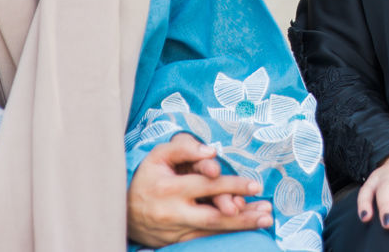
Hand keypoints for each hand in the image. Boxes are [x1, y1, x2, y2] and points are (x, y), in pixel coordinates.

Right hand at [127, 133, 272, 246]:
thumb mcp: (159, 155)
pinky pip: (204, 242)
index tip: (256, 185)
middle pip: (213, 217)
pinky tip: (245, 231)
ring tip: (264, 221)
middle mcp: (173, 213)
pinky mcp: (176, 243)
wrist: (122, 210)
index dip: (233, 185)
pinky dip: (226, 237)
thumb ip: (184, 147)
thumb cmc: (147, 176)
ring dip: (240, 228)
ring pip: (212, 233)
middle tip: (267, 211)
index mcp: (170, 188)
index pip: (207, 186)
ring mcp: (175, 231)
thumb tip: (212, 151)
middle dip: (243, 215)